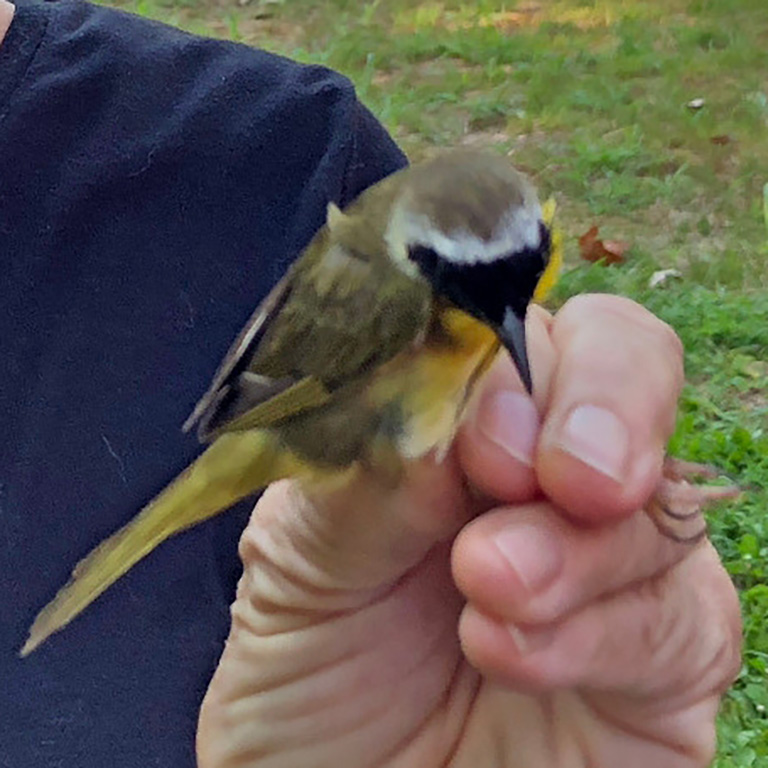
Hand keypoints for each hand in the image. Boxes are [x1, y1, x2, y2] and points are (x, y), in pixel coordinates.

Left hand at [197, 295, 740, 767]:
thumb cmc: (307, 680)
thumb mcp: (302, 558)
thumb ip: (368, 467)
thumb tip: (452, 396)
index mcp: (450, 430)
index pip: (514, 334)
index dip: (512, 363)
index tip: (476, 440)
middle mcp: (539, 476)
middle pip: (623, 362)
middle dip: (598, 402)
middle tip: (548, 477)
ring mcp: (609, 558)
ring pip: (661, 493)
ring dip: (581, 543)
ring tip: (491, 590)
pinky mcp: (662, 655)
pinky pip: (683, 613)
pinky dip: (604, 628)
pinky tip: (513, 654)